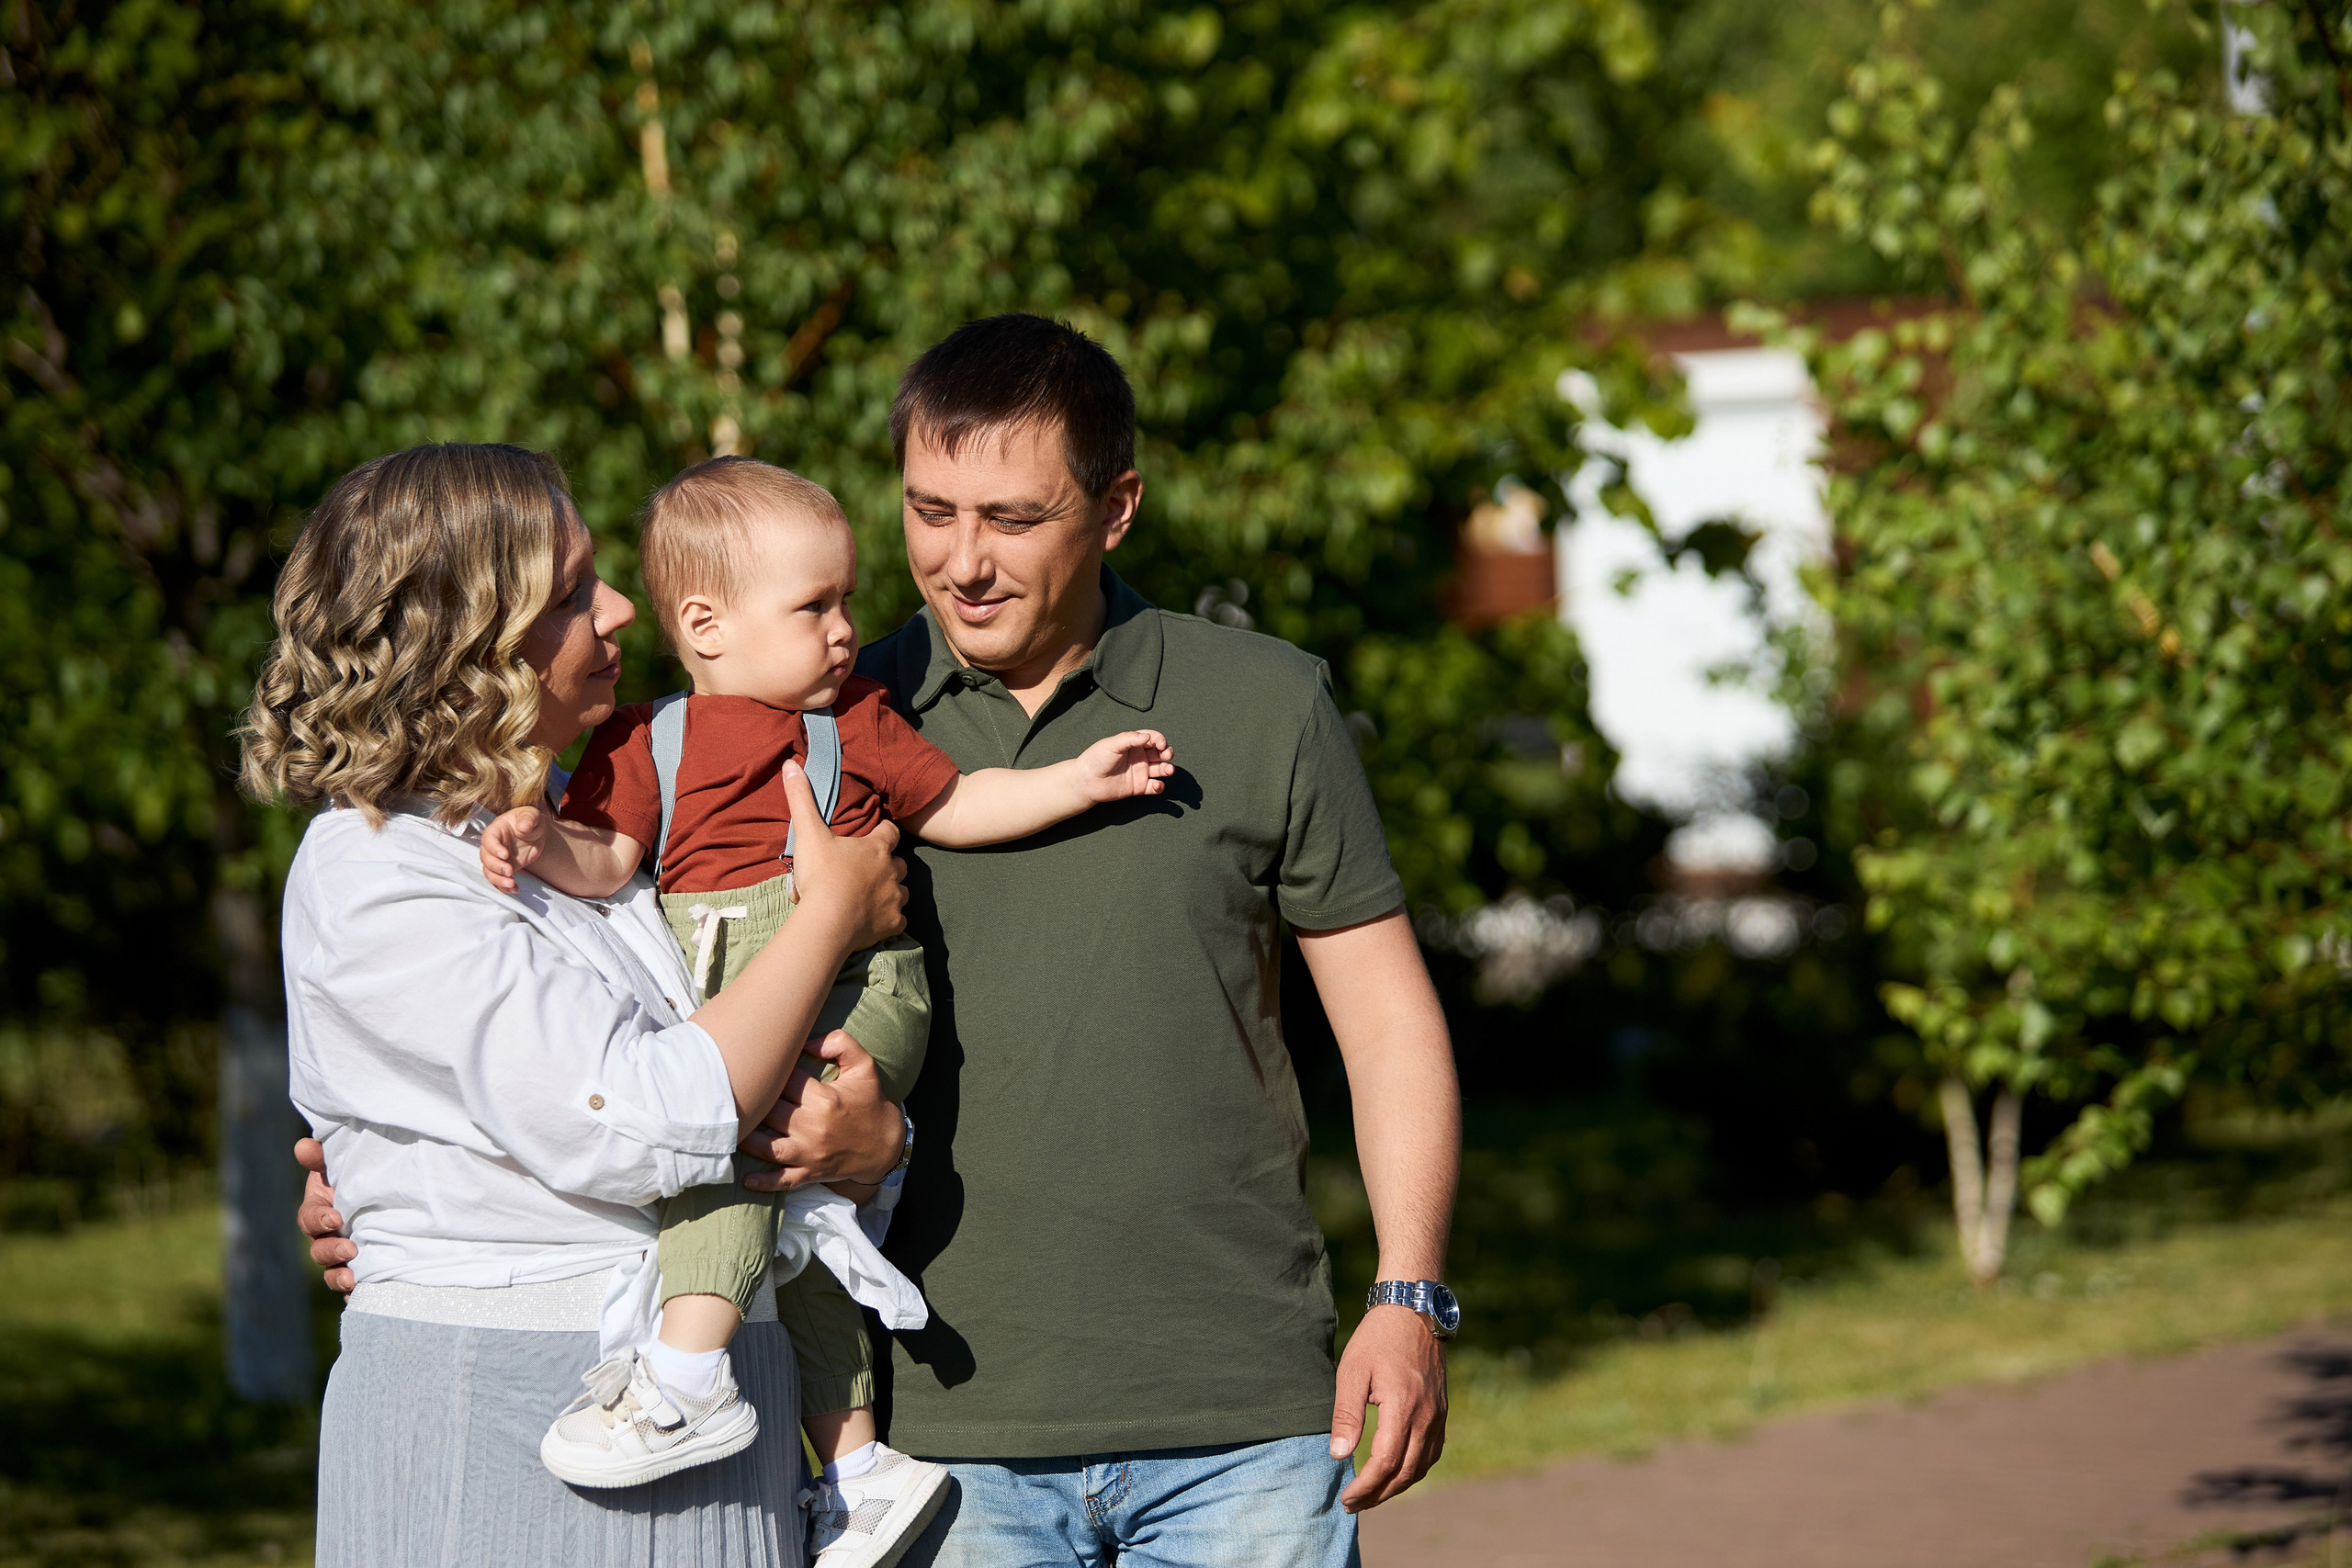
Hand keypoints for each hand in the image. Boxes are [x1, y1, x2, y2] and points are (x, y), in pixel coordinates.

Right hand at [295, 1137, 357, 1292]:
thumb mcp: (341, 1163)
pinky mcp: (364, 1270)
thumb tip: (304, 1146)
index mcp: (320, 1211)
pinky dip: (357, 1293)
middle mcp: (328, 1237)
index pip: (310, 1219)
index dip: (318, 1219)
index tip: (334, 1217)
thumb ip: (322, 1155)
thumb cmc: (361, 1174)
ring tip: (352, 1279)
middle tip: (348, 1249)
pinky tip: (363, 1295)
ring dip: (339, 1277)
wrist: (390, 1193)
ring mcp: (344, 1256)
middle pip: (318, 1250)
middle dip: (330, 1251)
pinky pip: (355, 1288)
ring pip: (333, 1273)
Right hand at [480, 806, 549, 894]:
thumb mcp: (532, 815)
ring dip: (497, 880)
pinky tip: (514, 889)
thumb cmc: (530, 821)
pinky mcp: (504, 868)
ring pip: (489, 871)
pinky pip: (498, 880)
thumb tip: (523, 827)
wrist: (536, 832)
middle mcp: (493, 845)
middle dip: (495, 866)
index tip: (505, 855)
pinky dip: (503, 887)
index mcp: (496, 830)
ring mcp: (497, 858)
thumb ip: (528, 818)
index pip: (488, 839)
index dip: (494, 848)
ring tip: (511, 884)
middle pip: (485, 858)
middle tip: (509, 871)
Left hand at [738, 1030, 905, 1189]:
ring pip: (767, 1147)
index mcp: (825, 1099)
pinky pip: (782, 1180)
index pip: (786, 1081)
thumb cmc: (871, 1103)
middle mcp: (813, 1127)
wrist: (886, 1145)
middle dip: (754, 1101)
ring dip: (747, 1138)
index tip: (763, 1064)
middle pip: (770, 1111)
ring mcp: (809, 1153)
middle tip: (737, 1091)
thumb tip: (806, 1042)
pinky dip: (763, 1182)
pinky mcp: (809, 1172)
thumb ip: (840, 1043)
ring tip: (733, 1126)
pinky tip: (745, 1179)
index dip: (772, 1071)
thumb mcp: (864, 1066)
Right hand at [782, 760, 906, 948]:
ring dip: (890, 891)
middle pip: (899, 863)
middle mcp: (892, 871)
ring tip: (870, 896)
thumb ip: (801, 799)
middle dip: (888, 865)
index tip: (875, 834)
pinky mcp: (893, 923)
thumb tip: (791, 764)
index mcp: (876, 848)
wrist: (828, 922)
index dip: (884, 832)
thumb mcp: (809, 834)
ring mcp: (895, 898)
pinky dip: (889, 919)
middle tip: (867, 870)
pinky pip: (898, 919)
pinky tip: (874, 921)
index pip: (890, 832)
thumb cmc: (821, 875)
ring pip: (902, 891)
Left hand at [1073, 728, 1173, 802]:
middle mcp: (1139, 757)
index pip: (1152, 738)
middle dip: (1167, 753)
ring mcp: (1140, 772)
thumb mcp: (1112, 744)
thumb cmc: (1096, 759)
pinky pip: (1154, 787)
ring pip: (1160, 769)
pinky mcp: (1138, 787)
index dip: (1160, 739)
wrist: (1086, 781)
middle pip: (1160, 753)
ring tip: (1168, 770)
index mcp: (1133, 744)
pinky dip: (1159, 787)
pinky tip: (1157, 785)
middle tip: (1167, 755)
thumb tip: (1148, 736)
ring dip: (1167, 769)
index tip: (1160, 744)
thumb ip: (1130, 738)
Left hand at [1330, 1304, 1447, 1510]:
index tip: (1346, 1498)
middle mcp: (1426, 1416)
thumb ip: (1346, 1415)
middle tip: (1352, 1505)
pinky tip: (1397, 1474)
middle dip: (1378, 1495)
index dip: (1365, 1486)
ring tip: (1371, 1495)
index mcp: (1402, 1406)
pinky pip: (1432, 1453)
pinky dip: (1414, 1471)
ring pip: (1421, 1466)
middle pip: (1405, 1472)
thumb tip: (1338, 1455)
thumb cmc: (1377, 1339)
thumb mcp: (1352, 1371)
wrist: (1413, 1311)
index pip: (1385, 1462)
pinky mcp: (1441, 1412)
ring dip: (1396, 1487)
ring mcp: (1438, 1416)